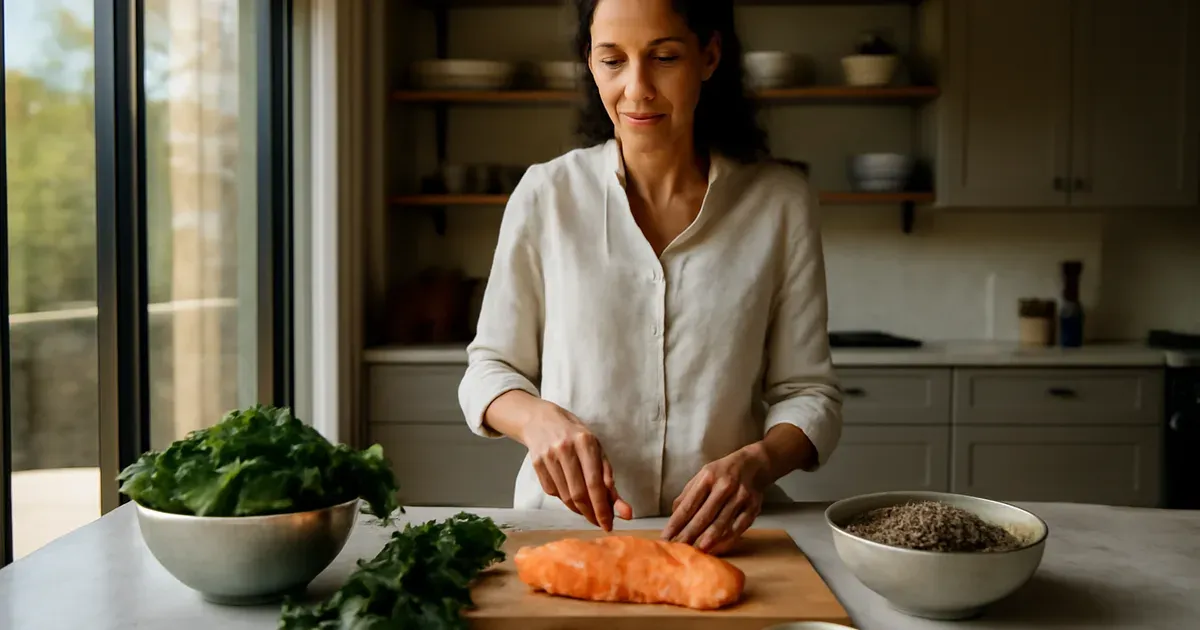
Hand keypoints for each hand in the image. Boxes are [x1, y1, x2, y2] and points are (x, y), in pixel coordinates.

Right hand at [519, 401, 632, 529]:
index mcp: (585, 443)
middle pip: (578, 494)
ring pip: (565, 496)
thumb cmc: (575, 436)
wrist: (540, 420)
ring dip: (579, 510)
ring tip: (588, 511)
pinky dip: (564, 499)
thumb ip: (609, 480)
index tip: (609, 524)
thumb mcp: (596, 450)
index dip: (602, 508)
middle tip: (601, 523)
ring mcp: (548, 457)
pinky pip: (552, 492)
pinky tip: (570, 494)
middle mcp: (565, 449)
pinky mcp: (536, 464)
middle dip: (591, 513)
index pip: (595, 484)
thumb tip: (625, 511)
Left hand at [662, 447, 767, 553]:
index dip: (676, 524)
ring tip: (695, 552)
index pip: (688, 505)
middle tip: (678, 549)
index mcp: (707, 478)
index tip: (666, 537)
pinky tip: (716, 549)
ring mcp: (740, 497)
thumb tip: (674, 517)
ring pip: (721, 524)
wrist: (754, 464)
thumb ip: (688, 495)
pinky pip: (738, 529)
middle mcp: (724, 487)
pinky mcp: (753, 508)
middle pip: (703, 516)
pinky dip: (726, 541)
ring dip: (707, 540)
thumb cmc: (722, 473)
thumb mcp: (703, 476)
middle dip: (689, 535)